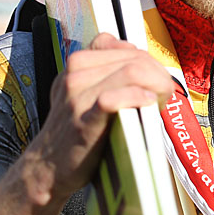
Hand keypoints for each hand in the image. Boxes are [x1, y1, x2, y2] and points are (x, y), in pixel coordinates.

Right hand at [24, 33, 172, 204]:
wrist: (47, 167)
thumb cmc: (76, 131)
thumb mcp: (85, 92)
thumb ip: (109, 74)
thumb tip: (146, 66)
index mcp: (78, 64)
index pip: (123, 46)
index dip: (147, 60)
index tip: (155, 79)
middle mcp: (75, 74)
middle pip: (132, 58)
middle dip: (158, 73)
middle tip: (165, 92)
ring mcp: (77, 96)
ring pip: (130, 72)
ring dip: (155, 83)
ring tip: (160, 99)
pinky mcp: (83, 120)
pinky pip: (114, 98)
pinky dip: (138, 97)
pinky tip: (148, 104)